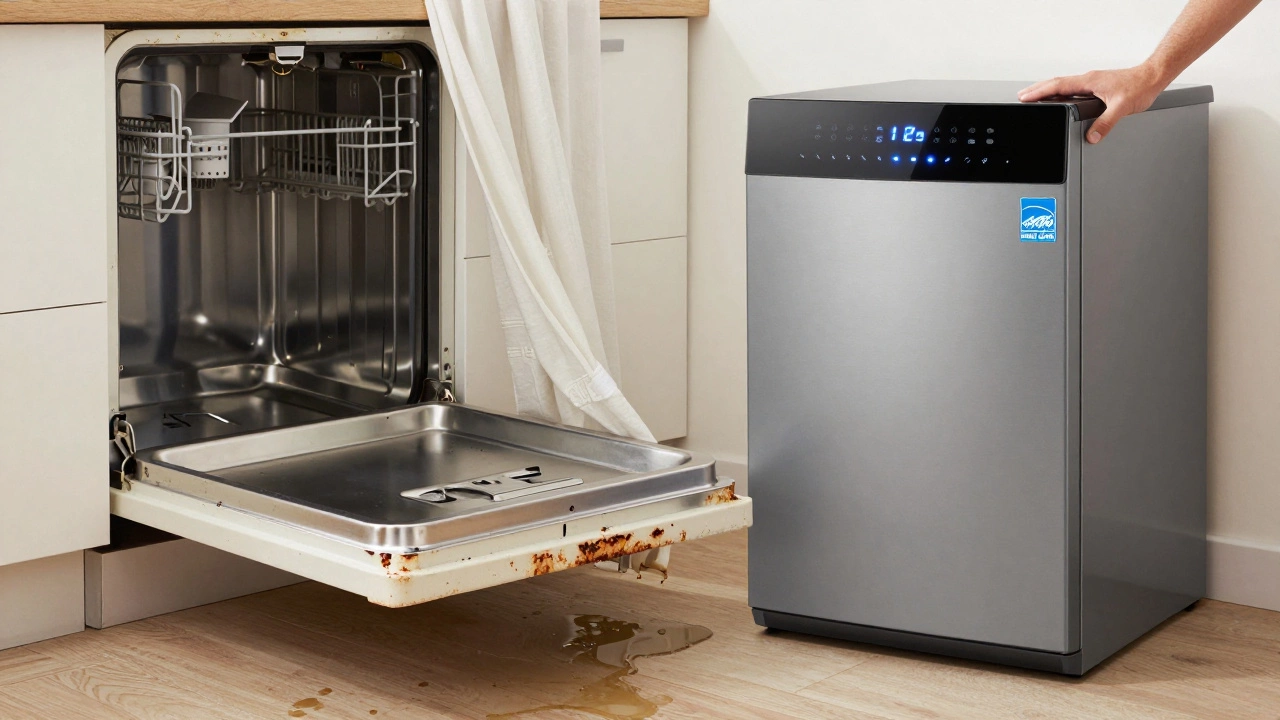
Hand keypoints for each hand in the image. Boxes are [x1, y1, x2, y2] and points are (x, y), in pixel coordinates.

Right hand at [1018, 63, 1169, 142]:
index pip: (1058, 86)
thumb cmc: (1140, 86)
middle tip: (1022, 96)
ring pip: (1064, 84)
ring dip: (1048, 90)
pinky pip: (1073, 87)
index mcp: (1089, 81)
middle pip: (1056, 83)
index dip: (1039, 92)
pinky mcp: (1098, 84)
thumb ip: (1105, 123)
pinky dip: (1060, 92)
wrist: (1153, 76)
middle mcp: (1089, 79)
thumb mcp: (1121, 108)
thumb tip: (1091, 136)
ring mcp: (1093, 81)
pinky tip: (1060, 98)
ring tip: (1035, 97)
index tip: (1025, 97)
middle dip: (1037, 89)